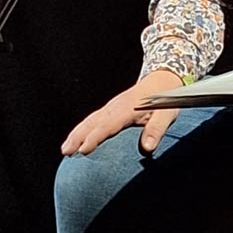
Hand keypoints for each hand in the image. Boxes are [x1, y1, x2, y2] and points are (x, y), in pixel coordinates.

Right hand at [61, 68, 182, 156]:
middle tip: (66, 151)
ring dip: (76, 134)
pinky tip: (76, 139)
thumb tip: (147, 148)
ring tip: (65, 149)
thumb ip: (156, 130)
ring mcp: (111, 107)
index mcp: (127, 109)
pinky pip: (93, 119)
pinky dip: (81, 129)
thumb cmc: (165, 99)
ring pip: (89, 120)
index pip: (107, 126)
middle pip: (92, 123)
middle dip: (77, 137)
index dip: (94, 138)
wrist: (162, 81)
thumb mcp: (167, 114)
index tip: (83, 150)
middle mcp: (115, 107)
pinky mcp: (111, 109)